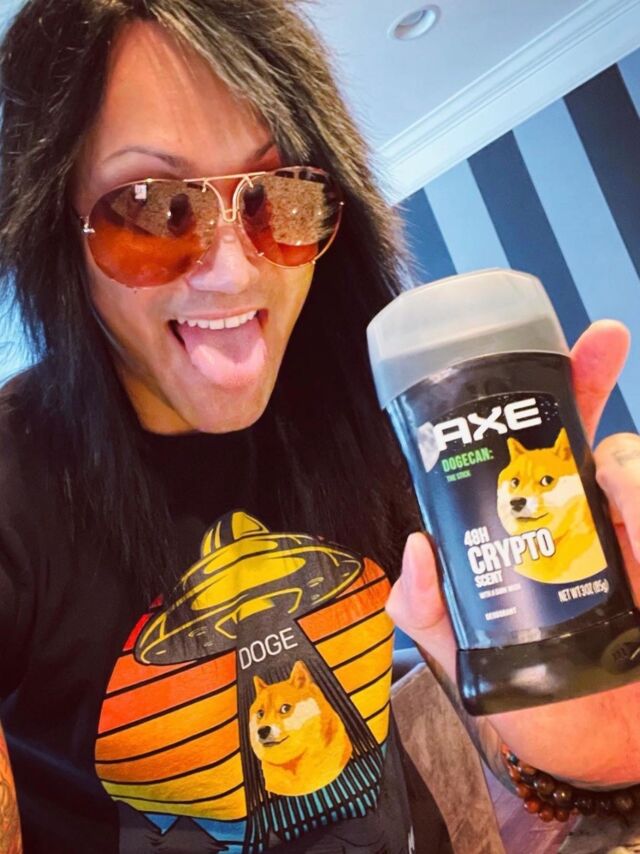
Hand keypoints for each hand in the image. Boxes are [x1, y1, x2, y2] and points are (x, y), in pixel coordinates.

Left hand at [387, 320, 639, 785]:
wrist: (593, 752)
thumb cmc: (526, 695)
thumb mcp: (458, 650)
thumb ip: (425, 608)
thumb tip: (413, 549)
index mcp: (527, 522)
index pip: (530, 446)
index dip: (540, 394)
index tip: (548, 347)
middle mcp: (581, 516)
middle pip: (591, 432)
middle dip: (595, 379)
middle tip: (604, 343)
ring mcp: (629, 536)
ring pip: (636, 468)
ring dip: (629, 479)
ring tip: (621, 523)